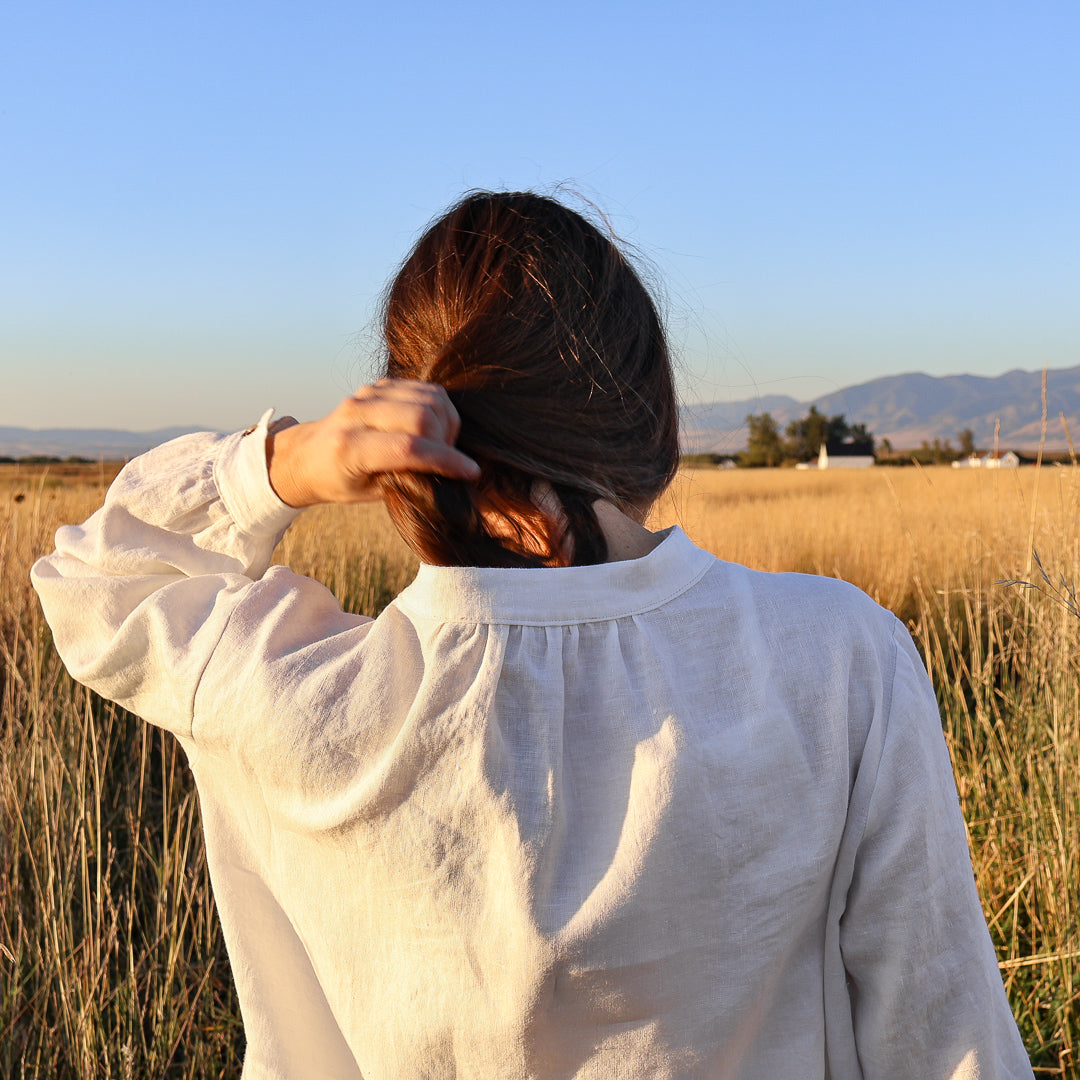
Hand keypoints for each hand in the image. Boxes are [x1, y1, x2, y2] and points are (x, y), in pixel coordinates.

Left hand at [266, 379, 480, 507]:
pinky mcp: (378, 384)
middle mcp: (356, 414)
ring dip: (447, 422)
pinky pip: (424, 389)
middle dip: (447, 440)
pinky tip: (433, 429)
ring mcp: (367, 394)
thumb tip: (451, 475)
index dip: (446, 460)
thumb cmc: (340, 481)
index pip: (409, 448)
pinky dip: (439, 408)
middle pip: (422, 416)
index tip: (470, 472)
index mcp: (349, 448)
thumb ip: (408, 479)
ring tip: (441, 444)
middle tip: (448, 460)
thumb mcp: (370, 493)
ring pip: (428, 397)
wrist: (307, 455)